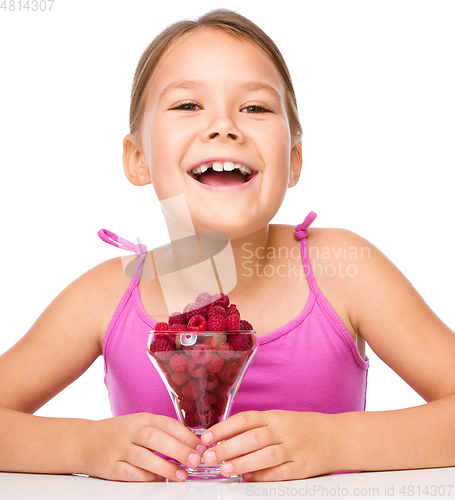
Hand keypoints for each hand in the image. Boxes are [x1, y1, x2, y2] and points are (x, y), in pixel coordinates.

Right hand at [80, 413, 205, 481]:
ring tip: (182, 475)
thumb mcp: (140, 424)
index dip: (186, 435)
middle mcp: (131, 431)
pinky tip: (159, 480)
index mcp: (142, 418)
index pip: (167, 423)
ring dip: (165, 467)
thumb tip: (192, 444)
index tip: (201, 446)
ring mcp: (119, 448)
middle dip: (179, 450)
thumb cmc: (118, 433)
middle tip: (196, 460)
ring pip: (144, 457)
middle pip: (157, 438)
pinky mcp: (110, 466)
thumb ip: (163, 432)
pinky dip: (146, 477)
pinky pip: (130, 473)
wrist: (84, 441)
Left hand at [201, 410, 338, 480]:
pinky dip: (263, 477)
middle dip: (227, 447)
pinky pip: (280, 473)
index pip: (245, 418)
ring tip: (224, 469)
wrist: (338, 437)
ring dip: (242, 463)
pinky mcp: (303, 467)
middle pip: (252, 437)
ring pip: (265, 455)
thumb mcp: (280, 419)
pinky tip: (249, 479)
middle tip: (209, 457)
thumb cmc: (303, 428)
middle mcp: (284, 429)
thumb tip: (226, 441)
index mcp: (275, 415)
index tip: (206, 437)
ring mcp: (295, 448)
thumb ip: (256, 428)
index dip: (223, 428)